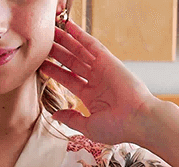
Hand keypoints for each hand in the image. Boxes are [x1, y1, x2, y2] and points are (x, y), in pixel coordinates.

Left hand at [39, 19, 159, 144]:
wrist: (137, 120)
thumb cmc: (117, 128)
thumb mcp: (88, 126)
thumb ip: (71, 119)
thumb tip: (55, 115)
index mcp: (91, 96)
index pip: (69, 80)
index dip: (55, 72)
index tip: (42, 65)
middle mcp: (96, 80)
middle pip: (72, 63)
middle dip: (58, 53)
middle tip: (44, 44)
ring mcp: (102, 69)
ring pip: (79, 52)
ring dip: (66, 41)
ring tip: (52, 31)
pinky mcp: (108, 61)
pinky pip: (92, 44)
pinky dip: (80, 35)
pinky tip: (69, 26)